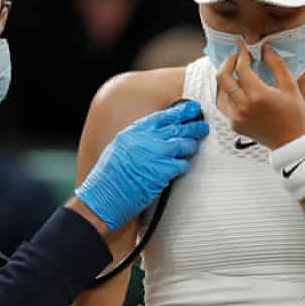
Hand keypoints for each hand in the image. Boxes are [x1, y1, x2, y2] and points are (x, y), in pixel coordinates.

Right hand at [75, 101, 208, 230]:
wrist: (103, 196)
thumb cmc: (108, 177)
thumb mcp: (119, 147)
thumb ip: (138, 138)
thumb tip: (155, 135)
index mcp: (134, 131)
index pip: (163, 116)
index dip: (180, 111)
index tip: (190, 109)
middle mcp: (146, 139)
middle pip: (177, 128)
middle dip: (193, 126)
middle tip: (202, 126)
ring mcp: (156, 155)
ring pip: (183, 144)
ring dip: (191, 146)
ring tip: (193, 147)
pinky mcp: (163, 172)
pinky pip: (181, 165)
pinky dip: (183, 165)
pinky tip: (181, 167)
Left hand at [216, 41, 304, 148]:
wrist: (291, 142)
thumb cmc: (294, 114)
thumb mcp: (290, 86)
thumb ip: (276, 65)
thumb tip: (264, 48)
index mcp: (258, 95)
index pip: (241, 69)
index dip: (241, 54)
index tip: (243, 47)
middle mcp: (244, 107)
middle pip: (222, 78)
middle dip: (227, 62)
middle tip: (235, 57)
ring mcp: (237, 117)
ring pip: (221, 92)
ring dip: (226, 79)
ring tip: (235, 71)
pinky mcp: (234, 125)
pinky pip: (225, 105)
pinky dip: (228, 94)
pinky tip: (237, 88)